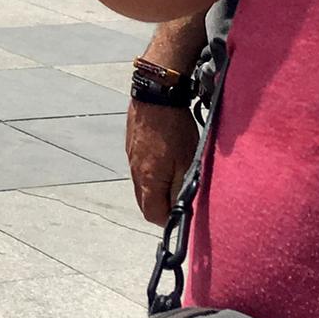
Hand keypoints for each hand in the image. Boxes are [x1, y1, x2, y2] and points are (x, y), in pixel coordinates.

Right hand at [126, 101, 200, 223]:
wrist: (155, 96)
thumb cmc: (174, 129)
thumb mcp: (186, 162)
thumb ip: (182, 189)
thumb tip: (182, 212)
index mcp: (148, 181)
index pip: (154, 216)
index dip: (169, 221)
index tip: (184, 215)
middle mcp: (135, 173)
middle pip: (145, 204)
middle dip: (162, 209)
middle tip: (181, 200)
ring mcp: (132, 160)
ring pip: (142, 187)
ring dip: (157, 191)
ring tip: (175, 180)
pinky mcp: (132, 147)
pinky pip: (140, 170)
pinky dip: (152, 175)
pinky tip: (165, 162)